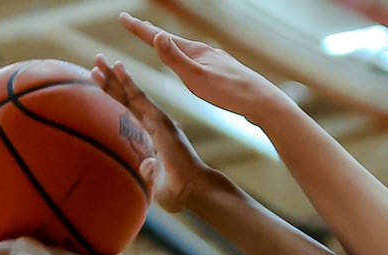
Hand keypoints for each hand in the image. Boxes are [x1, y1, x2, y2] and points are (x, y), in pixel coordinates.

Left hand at [92, 54, 209, 211]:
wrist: (195, 193)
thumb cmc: (180, 193)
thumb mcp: (157, 181)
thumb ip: (150, 171)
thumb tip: (144, 165)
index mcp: (156, 139)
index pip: (130, 113)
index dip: (114, 97)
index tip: (99, 83)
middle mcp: (158, 126)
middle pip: (129, 99)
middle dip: (111, 80)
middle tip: (96, 61)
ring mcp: (159, 122)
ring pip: (132, 94)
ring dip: (114, 76)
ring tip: (98, 58)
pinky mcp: (161, 121)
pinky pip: (140, 97)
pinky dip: (128, 82)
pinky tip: (117, 67)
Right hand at [120, 13, 288, 121]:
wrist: (265, 104)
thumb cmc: (231, 94)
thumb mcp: (197, 78)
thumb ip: (176, 59)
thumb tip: (157, 35)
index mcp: (195, 52)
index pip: (160, 38)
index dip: (140, 30)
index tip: (122, 17)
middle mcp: (206, 52)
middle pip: (173, 41)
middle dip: (152, 34)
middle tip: (135, 25)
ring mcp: (217, 62)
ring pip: (188, 52)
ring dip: (171, 46)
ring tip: (161, 43)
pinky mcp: (227, 74)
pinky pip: (201, 64)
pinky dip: (189, 60)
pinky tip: (196, 66)